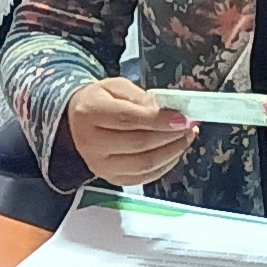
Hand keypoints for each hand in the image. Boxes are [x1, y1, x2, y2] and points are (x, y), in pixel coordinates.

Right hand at [63, 79, 199, 185]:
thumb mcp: (117, 87)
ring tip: (187, 137)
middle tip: (190, 126)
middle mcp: (91, 143)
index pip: (128, 120)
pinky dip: (165, 165)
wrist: (76, 122)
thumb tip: (166, 114)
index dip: (159, 120)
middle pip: (139, 144)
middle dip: (171, 136)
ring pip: (144, 164)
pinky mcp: (111, 179)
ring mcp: (100, 166)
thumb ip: (141, 98)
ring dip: (173, 152)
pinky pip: (144, 177)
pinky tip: (175, 151)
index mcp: (90, 113)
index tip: (182, 118)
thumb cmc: (100, 101)